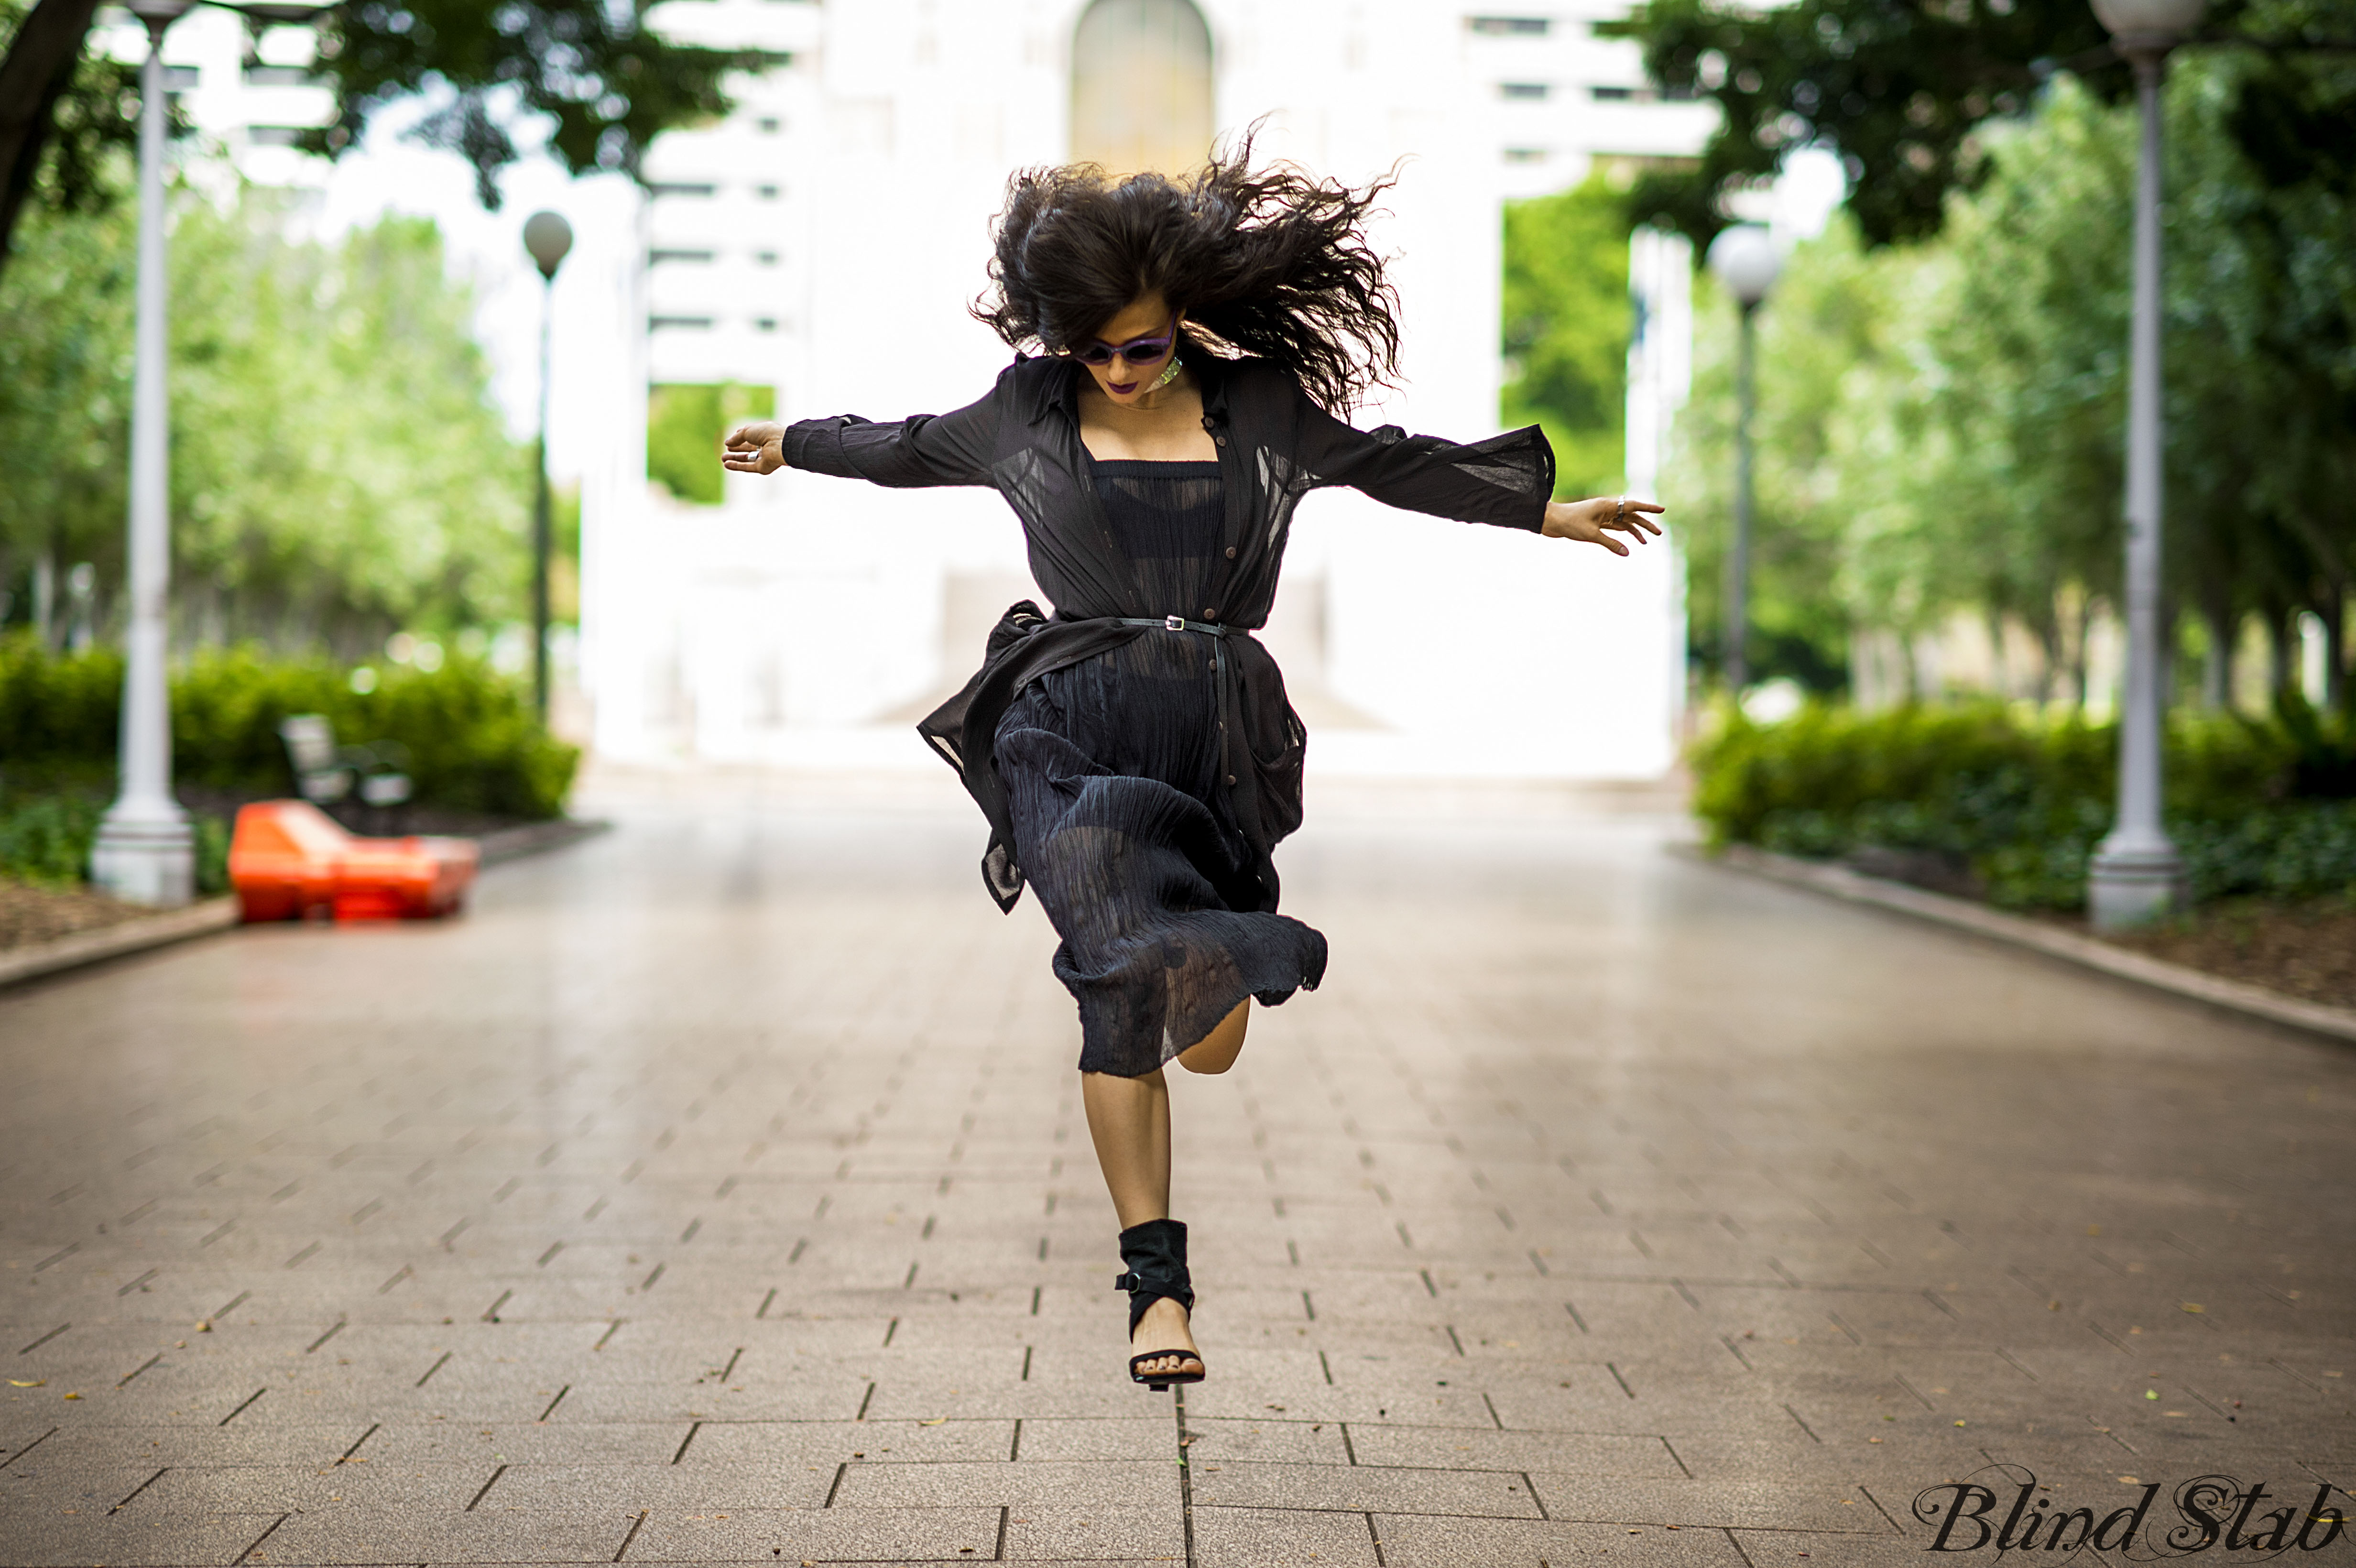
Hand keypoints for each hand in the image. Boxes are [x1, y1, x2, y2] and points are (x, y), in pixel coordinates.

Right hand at [722, 420, 785, 475]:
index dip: (740, 439)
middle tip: (726, 451)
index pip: (750, 437)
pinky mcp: (763, 468)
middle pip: (748, 449)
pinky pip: (748, 467)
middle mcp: (766, 446)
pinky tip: (726, 464)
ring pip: (747, 459)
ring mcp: (764, 458)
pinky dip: (737, 466)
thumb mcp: (747, 431)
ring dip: (735, 459)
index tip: (729, 441)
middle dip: (736, 450)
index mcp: (765, 434)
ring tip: (722, 458)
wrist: (780, 445)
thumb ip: (736, 438)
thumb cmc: (766, 433)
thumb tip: (727, 443)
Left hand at [1541, 495, 1664, 555]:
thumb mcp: (1591, 535)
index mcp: (1607, 505)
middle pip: (1631, 515)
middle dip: (1645, 524)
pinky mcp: (1596, 523)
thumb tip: (1627, 553)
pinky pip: (1614, 528)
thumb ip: (1610, 544)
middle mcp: (1607, 508)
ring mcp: (1601, 515)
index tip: (1662, 510)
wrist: (1551, 521)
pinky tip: (1631, 542)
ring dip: (1635, 531)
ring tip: (1646, 542)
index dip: (1649, 508)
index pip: (1633, 505)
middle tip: (1659, 533)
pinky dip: (1623, 534)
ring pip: (1623, 522)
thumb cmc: (1569, 524)